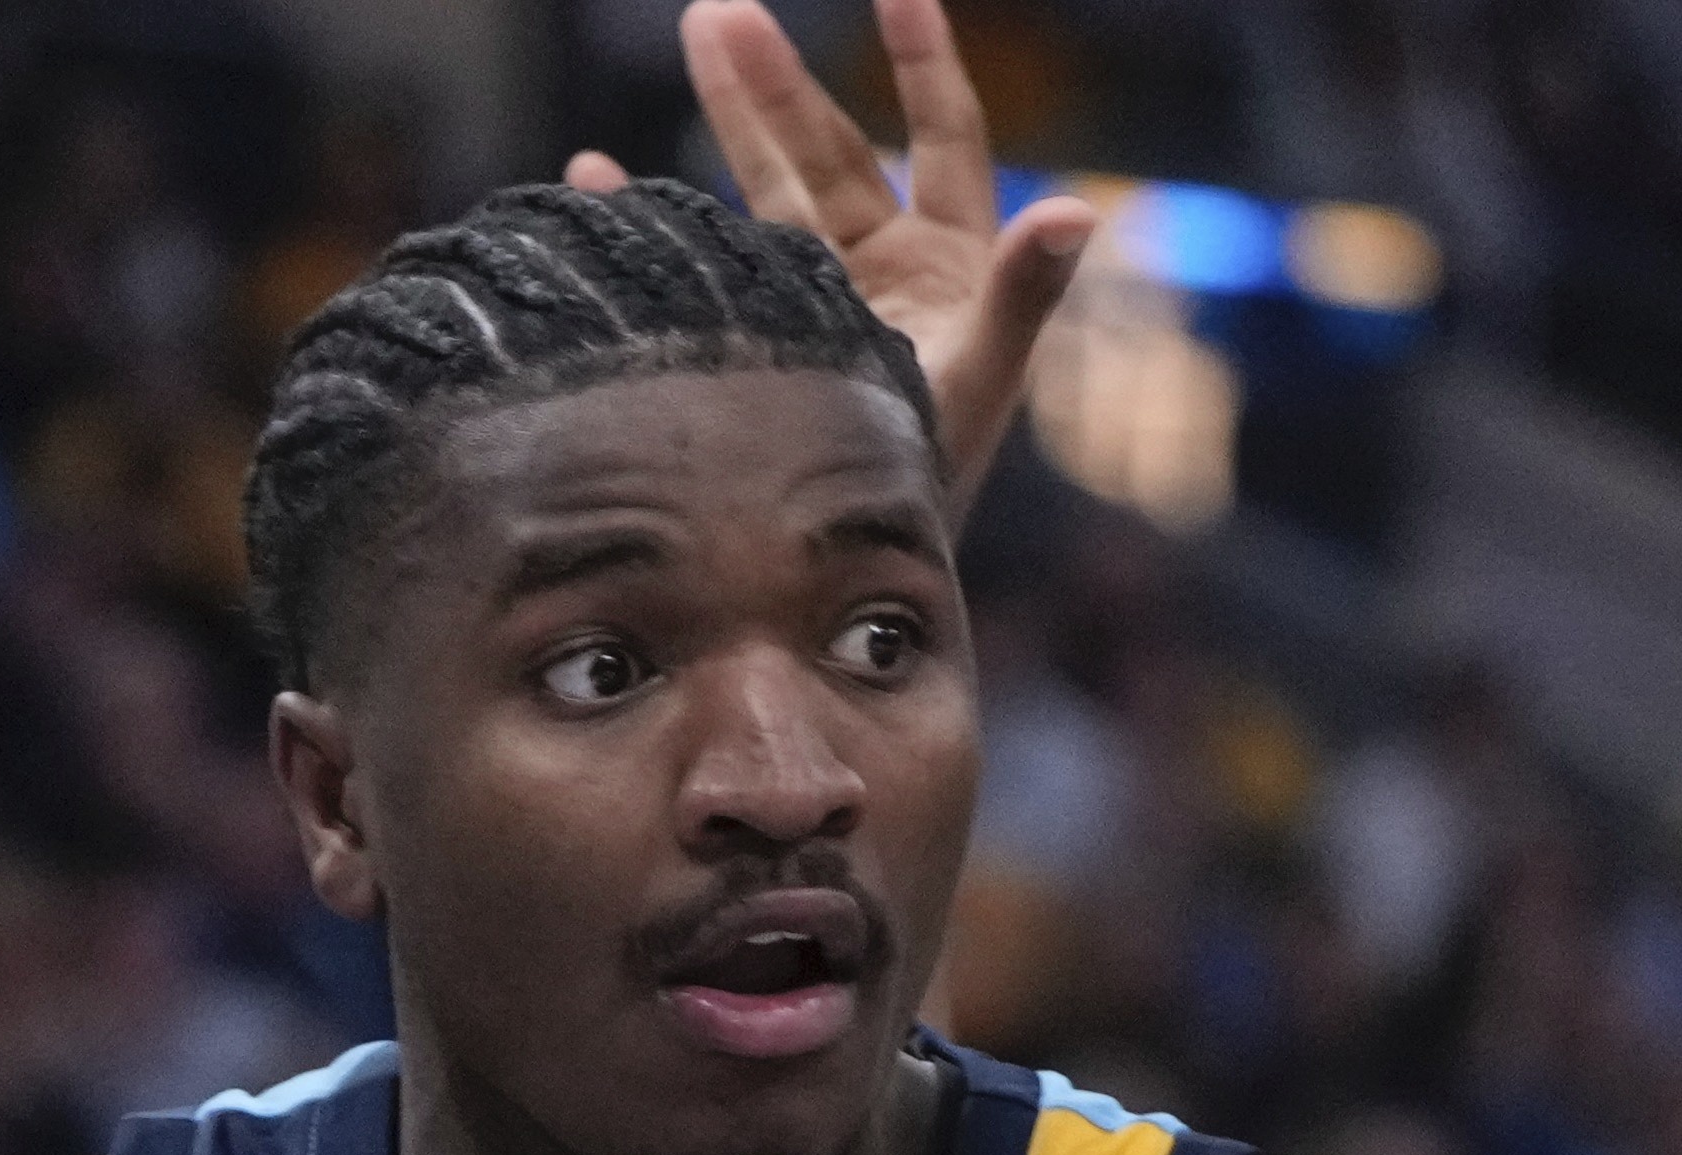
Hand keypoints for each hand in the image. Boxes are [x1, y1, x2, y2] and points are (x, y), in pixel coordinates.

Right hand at [570, 0, 1097, 515]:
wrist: (849, 572)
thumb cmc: (931, 477)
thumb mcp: (979, 374)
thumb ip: (1026, 293)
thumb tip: (1081, 209)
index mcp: (948, 263)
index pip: (944, 138)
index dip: (922, 64)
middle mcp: (883, 269)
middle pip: (832, 149)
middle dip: (781, 82)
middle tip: (723, 18)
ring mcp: (819, 298)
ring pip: (769, 186)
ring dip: (729, 117)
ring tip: (701, 37)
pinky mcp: (761, 335)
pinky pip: (703, 258)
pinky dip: (653, 217)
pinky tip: (599, 176)